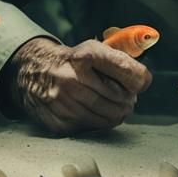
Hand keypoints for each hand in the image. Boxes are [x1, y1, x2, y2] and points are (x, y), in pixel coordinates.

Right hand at [5, 37, 151, 134]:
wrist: (33, 71)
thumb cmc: (72, 60)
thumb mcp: (94, 48)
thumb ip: (119, 59)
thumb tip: (143, 79)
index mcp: (87, 55)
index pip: (128, 70)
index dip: (141, 79)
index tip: (142, 82)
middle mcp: (74, 78)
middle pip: (120, 98)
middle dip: (129, 99)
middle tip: (128, 98)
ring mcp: (64, 102)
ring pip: (109, 117)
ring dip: (118, 113)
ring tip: (116, 106)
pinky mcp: (59, 122)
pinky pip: (92, 128)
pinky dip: (100, 122)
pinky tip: (96, 112)